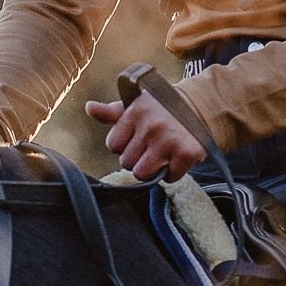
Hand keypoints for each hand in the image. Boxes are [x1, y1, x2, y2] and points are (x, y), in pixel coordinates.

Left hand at [85, 90, 206, 181]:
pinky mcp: (187, 153)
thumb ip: (110, 112)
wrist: (196, 106)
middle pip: (127, 163)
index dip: (124, 144)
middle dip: (138, 158)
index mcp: (135, 112)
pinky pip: (169, 178)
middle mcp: (151, 125)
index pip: (113, 145)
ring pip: (143, 174)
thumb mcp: (134, 107)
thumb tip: (88, 108)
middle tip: (151, 145)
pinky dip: (172, 172)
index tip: (136, 137)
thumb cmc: (158, 109)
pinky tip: (176, 157)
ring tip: (161, 153)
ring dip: (152, 169)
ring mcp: (169, 140)